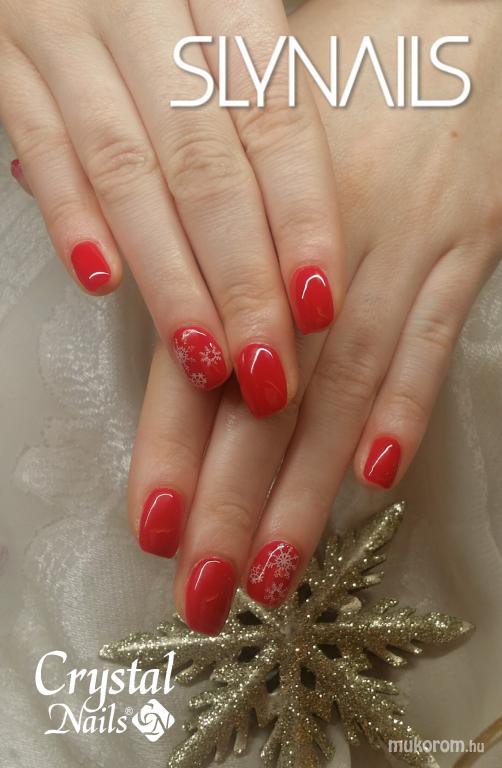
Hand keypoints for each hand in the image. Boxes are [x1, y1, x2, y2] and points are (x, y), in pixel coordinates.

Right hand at [0, 0, 344, 414]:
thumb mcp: (224, 20)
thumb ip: (253, 108)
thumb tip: (300, 235)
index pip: (277, 122)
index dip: (302, 219)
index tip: (320, 303)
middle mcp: (145, 9)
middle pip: (206, 167)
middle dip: (240, 280)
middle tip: (265, 365)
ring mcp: (67, 31)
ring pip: (126, 172)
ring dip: (168, 277)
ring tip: (201, 354)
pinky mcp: (7, 59)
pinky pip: (40, 145)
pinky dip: (71, 216)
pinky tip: (103, 282)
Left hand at [130, 0, 500, 633]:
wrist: (448, 29)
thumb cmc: (332, 74)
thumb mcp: (238, 126)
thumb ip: (175, 202)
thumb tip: (85, 230)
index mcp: (246, 218)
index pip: (197, 354)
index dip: (174, 446)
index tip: (155, 528)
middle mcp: (316, 249)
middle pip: (266, 398)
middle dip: (233, 502)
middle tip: (205, 591)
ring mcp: (397, 254)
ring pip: (346, 392)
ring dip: (310, 490)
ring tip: (277, 571)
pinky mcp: (464, 256)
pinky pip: (432, 342)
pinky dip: (407, 409)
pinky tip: (379, 479)